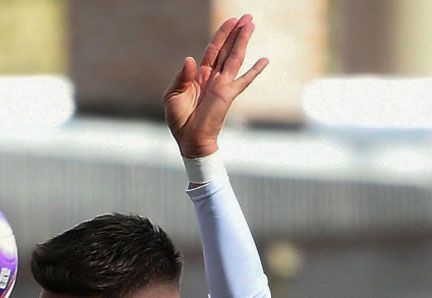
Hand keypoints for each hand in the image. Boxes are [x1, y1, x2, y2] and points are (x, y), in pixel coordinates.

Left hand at [164, 14, 268, 157]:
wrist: (188, 139)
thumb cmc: (179, 119)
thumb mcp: (173, 95)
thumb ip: (182, 76)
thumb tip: (190, 59)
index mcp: (199, 75)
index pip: (213, 50)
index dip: (221, 35)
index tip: (231, 21)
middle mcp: (213, 77)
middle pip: (227, 49)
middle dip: (236, 33)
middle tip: (247, 17)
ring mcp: (222, 85)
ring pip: (235, 58)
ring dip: (243, 41)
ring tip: (251, 25)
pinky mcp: (228, 95)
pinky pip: (244, 80)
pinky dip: (254, 70)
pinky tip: (264, 60)